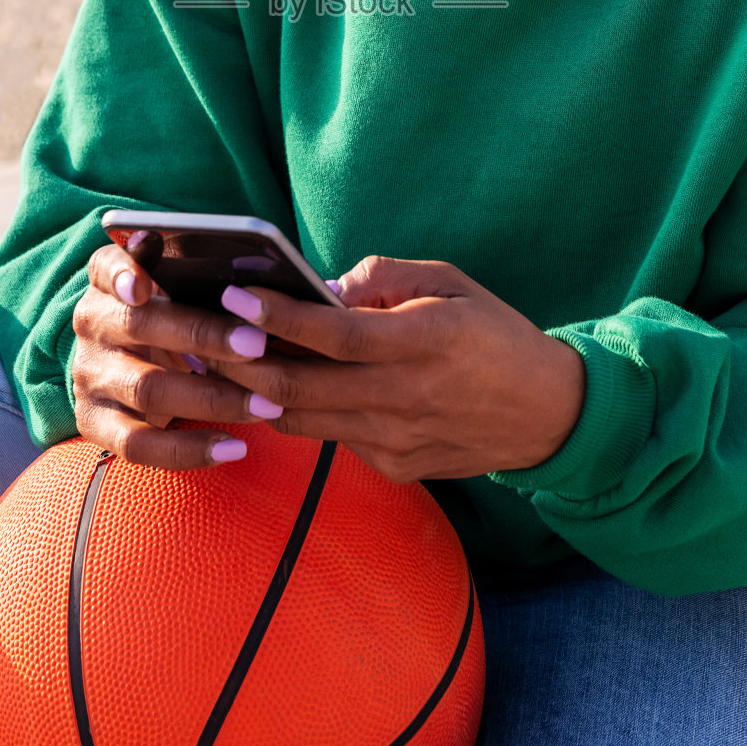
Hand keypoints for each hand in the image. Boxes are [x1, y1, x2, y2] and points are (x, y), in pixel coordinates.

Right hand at [70, 236, 291, 469]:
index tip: (141, 285)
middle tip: (258, 344)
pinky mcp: (96, 423)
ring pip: (148, 389)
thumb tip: (173, 245)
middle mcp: (92, 325)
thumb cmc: (166, 313)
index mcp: (107, 282)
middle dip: (204, 337)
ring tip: (265, 405)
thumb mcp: (167, 283)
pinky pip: (140, 444)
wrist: (122, 364)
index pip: (106, 266)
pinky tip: (232, 447)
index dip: (121, 272)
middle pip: (142, 327)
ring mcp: (90, 376)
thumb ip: (177, 265)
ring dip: (212, 399)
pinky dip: (189, 449)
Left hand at [210, 256, 586, 482]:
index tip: (232, 294)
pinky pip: (330, 436)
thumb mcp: (450, 282)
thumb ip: (384, 278)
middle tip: (199, 334)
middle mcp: (406, 397)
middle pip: (302, 387)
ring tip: (215, 360)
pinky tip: (271, 389)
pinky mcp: (393, 467)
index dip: (278, 317)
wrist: (547, 415)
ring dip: (254, 393)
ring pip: (302, 420)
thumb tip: (322, 286)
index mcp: (425, 341)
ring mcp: (396, 440)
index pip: (334, 333)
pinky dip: (299, 412)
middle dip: (241, 362)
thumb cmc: (493, 333)